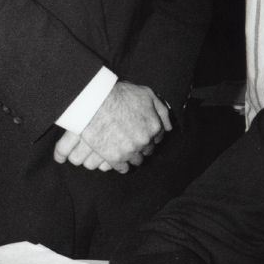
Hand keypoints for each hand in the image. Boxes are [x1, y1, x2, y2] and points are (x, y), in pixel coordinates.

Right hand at [54, 82, 170, 170]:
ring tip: (122, 147)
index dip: (149, 135)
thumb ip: (161, 110)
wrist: (95, 101)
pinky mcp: (115, 158)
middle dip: (141, 145)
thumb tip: (169, 127)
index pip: (157, 139)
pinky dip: (120, 164)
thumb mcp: (146, 95)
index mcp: (154, 127)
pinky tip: (116, 158)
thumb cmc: (120, 95)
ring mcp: (130, 151)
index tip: (140, 133)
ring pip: (136, 160)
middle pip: (147, 150)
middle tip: (130, 139)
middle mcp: (145, 141)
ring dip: (131, 155)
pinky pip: (123, 168)